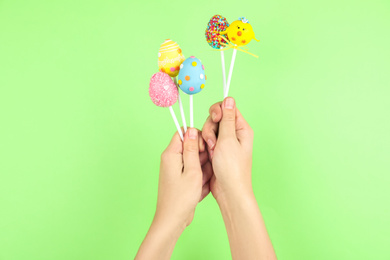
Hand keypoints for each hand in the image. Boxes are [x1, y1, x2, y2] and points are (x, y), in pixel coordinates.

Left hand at [136, 128, 212, 259]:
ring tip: (202, 182)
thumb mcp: (192, 171)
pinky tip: (200, 189)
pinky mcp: (181, 179)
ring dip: (203, 170)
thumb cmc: (181, 198)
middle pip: (191, 147)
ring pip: (195, 161)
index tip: (203, 148)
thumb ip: (192, 149)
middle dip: (202, 156)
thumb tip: (191, 130)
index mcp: (171, 154)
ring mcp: (176, 170)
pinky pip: (195, 172)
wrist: (173, 220)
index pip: (183, 133)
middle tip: (205, 169)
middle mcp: (172, 159)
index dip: (196, 137)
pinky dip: (200, 179)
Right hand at [202, 97, 253, 203]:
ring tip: (211, 152)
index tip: (215, 119)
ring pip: (209, 129)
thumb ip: (227, 118)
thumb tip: (229, 99)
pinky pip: (206, 141)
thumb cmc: (232, 168)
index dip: (218, 111)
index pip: (228, 108)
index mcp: (241, 128)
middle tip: (213, 142)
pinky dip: (204, 146)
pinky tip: (207, 155)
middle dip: (210, 128)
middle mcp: (234, 134)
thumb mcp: (228, 140)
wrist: (228, 191)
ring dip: (206, 139)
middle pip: (215, 118)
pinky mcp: (217, 150)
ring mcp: (225, 142)